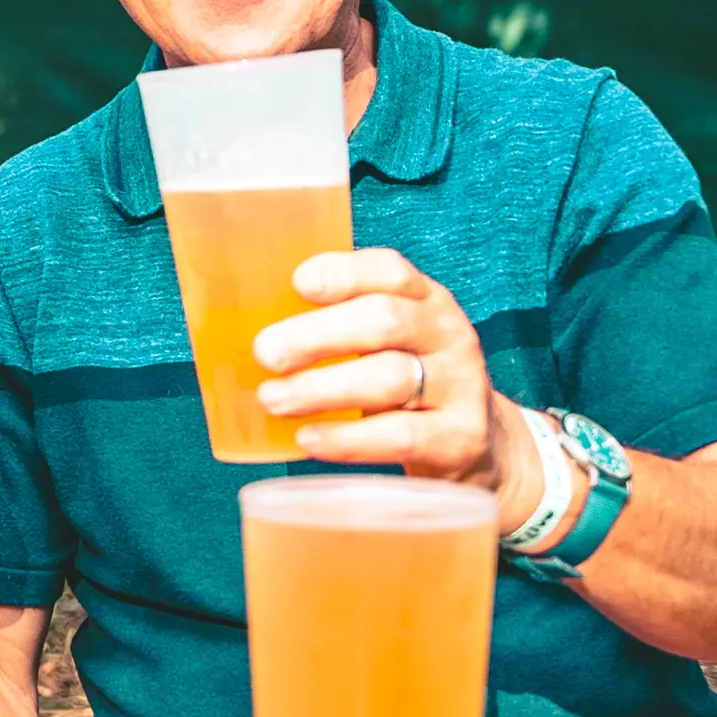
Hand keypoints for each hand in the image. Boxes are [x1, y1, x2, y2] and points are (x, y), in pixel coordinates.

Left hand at [250, 248, 546, 532]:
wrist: (477, 445)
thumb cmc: (405, 383)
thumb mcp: (384, 344)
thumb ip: (334, 328)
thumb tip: (239, 328)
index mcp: (424, 299)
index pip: (390, 270)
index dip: (343, 273)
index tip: (298, 284)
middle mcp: (448, 334)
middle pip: (384, 321)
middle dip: (317, 335)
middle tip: (265, 353)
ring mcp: (461, 386)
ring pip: (389, 378)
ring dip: (322, 388)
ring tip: (273, 399)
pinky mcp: (460, 439)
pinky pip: (401, 436)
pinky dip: (349, 438)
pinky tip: (309, 439)